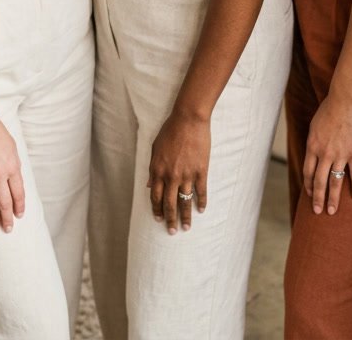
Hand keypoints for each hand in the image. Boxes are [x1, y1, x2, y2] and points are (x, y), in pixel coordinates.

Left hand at [148, 109, 209, 233]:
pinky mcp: (200, 171)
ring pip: (185, 201)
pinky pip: (201, 191)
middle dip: (170, 220)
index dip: (157, 210)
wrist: (188, 119)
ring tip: (187, 227)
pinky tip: (201, 210)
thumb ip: (152, 168)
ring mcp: (187, 174)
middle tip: (172, 232)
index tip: (158, 220)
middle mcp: (171, 175)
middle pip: (169, 204)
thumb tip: (150, 185)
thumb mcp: (155, 148)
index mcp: (158, 170)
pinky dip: (201, 202)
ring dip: (186, 216)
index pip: (156, 197)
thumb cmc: (170, 130)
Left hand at [303, 92, 351, 214]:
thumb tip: (314, 152)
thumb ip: (314, 141)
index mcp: (312, 146)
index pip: (307, 171)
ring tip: (332, 211)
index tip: (309, 194)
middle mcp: (324, 153)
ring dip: (333, 198)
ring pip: (335, 182)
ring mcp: (340, 155)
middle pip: (319, 181)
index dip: (308, 185)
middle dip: (317, 198)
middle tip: (318, 211)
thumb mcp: (314, 126)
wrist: (345, 101)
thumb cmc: (329, 109)